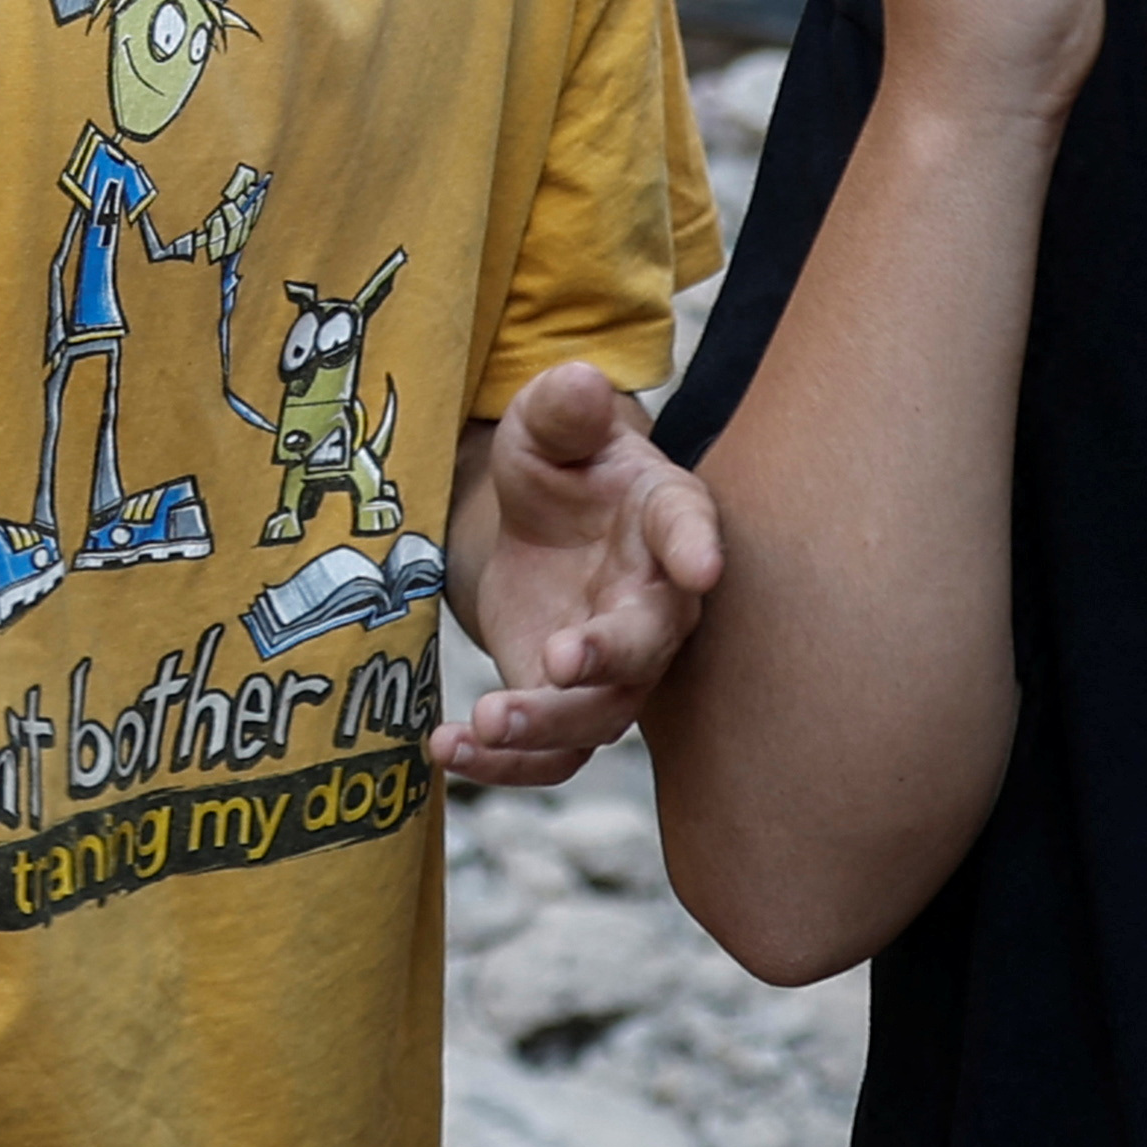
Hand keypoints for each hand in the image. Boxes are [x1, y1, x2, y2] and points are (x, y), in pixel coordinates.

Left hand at [440, 363, 722, 787]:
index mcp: (665, 516)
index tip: (700, 566)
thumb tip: (579, 380)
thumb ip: (563, 408)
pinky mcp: (568, 704)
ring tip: (482, 723)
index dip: (697, 545)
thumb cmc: (562, 465)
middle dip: (610, 657)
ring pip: (603, 714)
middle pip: (652, 643)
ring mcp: (617, 664)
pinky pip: (553, 755)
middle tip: (558, 660)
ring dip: (547, 727)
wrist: (539, 525)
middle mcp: (655, 600)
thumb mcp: (548, 423)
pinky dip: (504, 766)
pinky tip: (445, 749)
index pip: (688, 526)